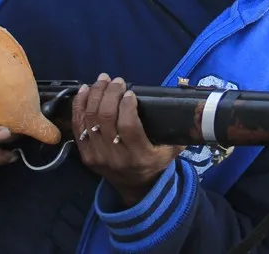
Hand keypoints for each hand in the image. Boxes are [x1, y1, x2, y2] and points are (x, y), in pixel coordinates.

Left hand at [73, 73, 181, 207]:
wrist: (135, 188)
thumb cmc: (155, 162)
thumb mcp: (171, 150)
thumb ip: (178, 131)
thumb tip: (190, 106)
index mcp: (139, 157)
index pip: (128, 126)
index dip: (127, 105)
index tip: (130, 92)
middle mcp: (116, 157)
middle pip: (106, 118)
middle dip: (110, 94)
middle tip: (117, 81)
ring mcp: (97, 156)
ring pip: (91, 119)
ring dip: (95, 95)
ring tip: (102, 80)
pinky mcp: (85, 154)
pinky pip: (78, 126)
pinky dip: (80, 105)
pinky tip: (85, 90)